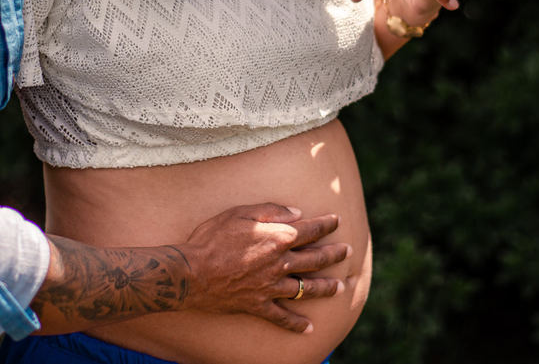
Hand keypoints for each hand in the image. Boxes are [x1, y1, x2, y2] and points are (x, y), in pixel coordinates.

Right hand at [178, 203, 348, 333]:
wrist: (191, 273)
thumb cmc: (212, 238)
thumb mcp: (240, 213)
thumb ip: (271, 210)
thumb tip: (297, 212)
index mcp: (277, 238)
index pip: (310, 230)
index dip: (326, 225)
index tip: (337, 220)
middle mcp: (280, 264)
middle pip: (315, 259)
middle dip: (334, 254)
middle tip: (346, 251)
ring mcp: (271, 287)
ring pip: (306, 288)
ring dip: (325, 288)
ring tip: (339, 287)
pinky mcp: (258, 305)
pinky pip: (282, 317)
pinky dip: (296, 324)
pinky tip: (308, 328)